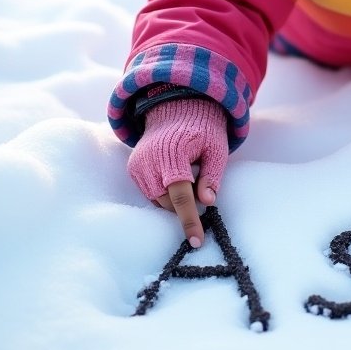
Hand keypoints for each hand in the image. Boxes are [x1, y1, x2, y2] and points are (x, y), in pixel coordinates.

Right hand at [127, 97, 228, 246]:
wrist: (176, 108)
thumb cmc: (202, 129)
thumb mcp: (216, 149)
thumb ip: (212, 176)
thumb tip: (208, 203)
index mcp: (174, 154)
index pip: (181, 196)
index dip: (189, 221)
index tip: (197, 241)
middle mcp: (150, 161)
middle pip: (168, 202)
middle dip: (185, 207)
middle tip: (202, 193)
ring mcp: (138, 164)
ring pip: (156, 200)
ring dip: (173, 200)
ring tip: (188, 179)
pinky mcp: (133, 167)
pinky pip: (149, 192)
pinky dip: (163, 193)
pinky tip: (175, 177)